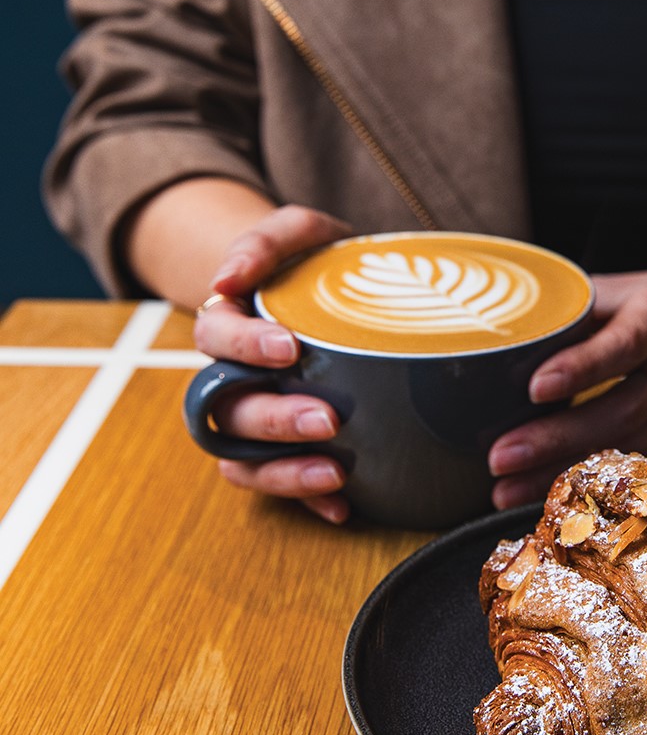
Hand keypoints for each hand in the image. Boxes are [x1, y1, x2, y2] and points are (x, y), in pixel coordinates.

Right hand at [191, 204, 352, 523]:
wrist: (326, 288)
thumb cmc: (309, 258)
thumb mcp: (296, 230)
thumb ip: (266, 240)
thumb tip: (229, 277)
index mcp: (228, 322)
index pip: (216, 336)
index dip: (245, 346)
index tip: (289, 347)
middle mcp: (230, 378)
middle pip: (228, 410)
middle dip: (274, 420)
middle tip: (327, 418)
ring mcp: (254, 417)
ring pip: (242, 459)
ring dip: (284, 472)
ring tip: (335, 472)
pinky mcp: (283, 446)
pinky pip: (278, 483)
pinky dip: (306, 499)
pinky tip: (343, 504)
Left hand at [486, 257, 646, 509]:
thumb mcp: (644, 286)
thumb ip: (586, 304)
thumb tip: (513, 322)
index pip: (622, 344)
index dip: (581, 366)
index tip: (536, 386)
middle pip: (617, 410)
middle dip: (555, 438)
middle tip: (498, 457)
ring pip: (620, 447)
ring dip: (560, 472)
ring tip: (503, 490)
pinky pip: (633, 464)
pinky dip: (589, 482)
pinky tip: (547, 496)